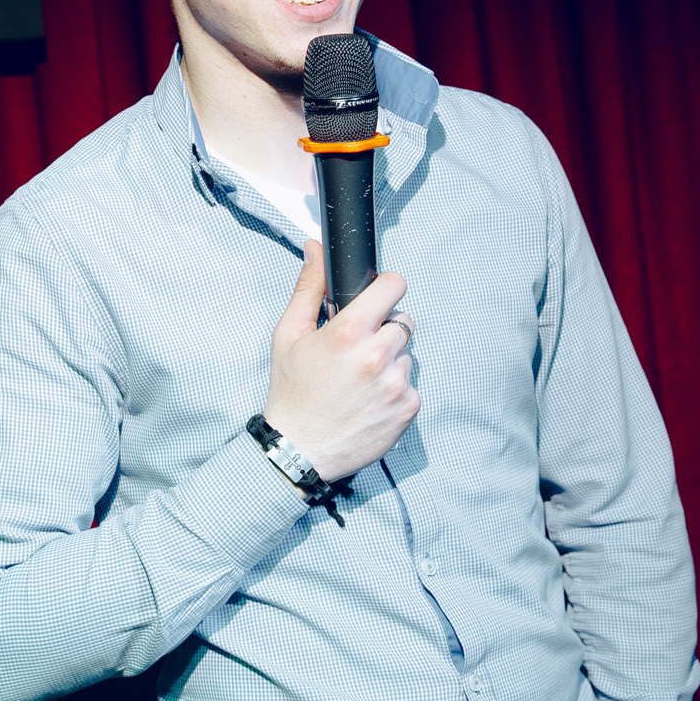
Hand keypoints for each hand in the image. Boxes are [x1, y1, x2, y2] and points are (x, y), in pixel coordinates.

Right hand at [262, 241, 418, 481]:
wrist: (299, 450)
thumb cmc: (292, 392)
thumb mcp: (288, 336)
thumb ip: (308, 290)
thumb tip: (315, 250)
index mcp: (349, 333)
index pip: (394, 286)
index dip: (386, 288)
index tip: (378, 297)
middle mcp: (377, 356)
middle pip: (403, 321)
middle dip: (383, 329)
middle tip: (357, 349)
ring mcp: (396, 383)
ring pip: (406, 354)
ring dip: (389, 360)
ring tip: (359, 380)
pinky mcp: (408, 408)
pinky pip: (410, 383)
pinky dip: (394, 388)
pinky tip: (368, 399)